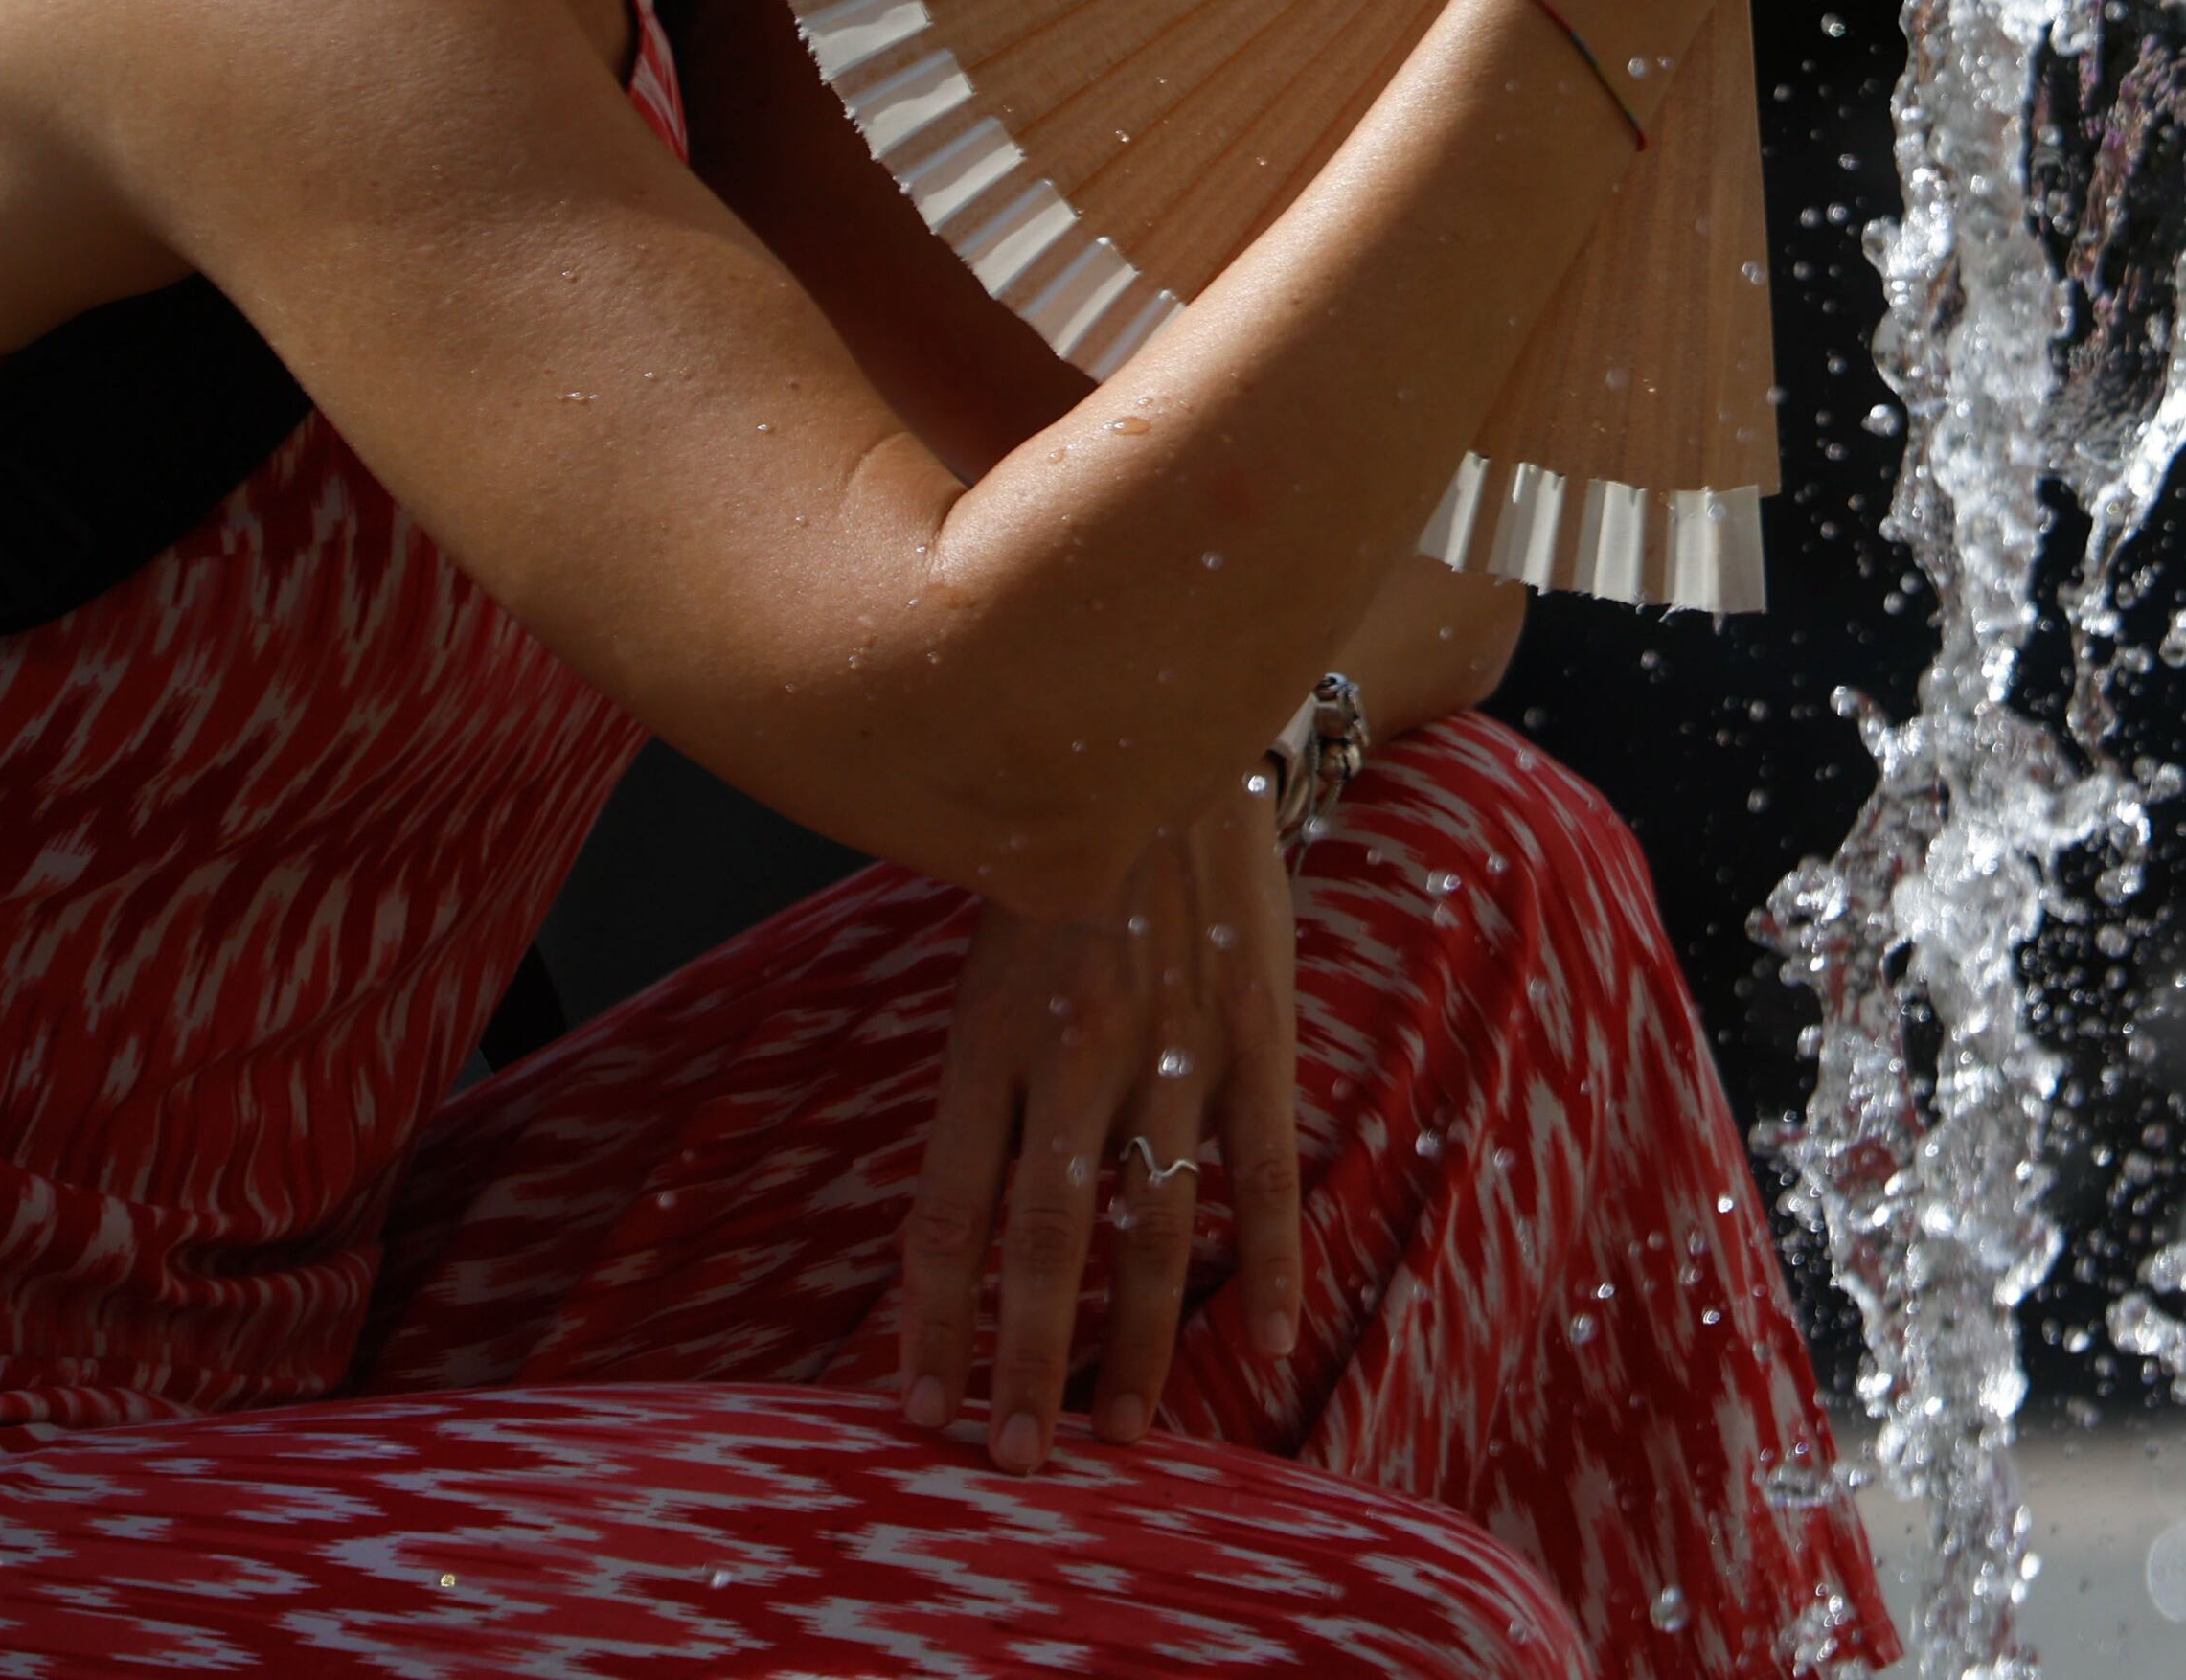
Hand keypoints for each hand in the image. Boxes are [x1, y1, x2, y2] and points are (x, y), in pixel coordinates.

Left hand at [897, 774, 1301, 1470]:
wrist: (1170, 724)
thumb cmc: (1057, 838)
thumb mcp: (983, 941)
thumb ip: (980, 1061)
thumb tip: (964, 1189)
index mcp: (988, 1037)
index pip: (947, 1215)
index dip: (933, 1321)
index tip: (917, 1407)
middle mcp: (1075, 1055)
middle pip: (1044, 1243)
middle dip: (1026, 1364)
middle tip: (1015, 1461)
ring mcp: (1176, 1046)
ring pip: (1154, 1225)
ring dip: (1138, 1339)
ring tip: (1123, 1428)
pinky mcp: (1259, 1029)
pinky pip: (1262, 1166)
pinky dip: (1267, 1260)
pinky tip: (1268, 1338)